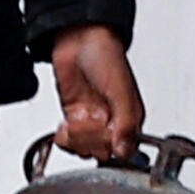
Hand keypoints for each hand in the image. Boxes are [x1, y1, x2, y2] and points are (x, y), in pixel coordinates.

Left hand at [48, 26, 146, 160]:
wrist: (78, 40)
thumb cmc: (105, 56)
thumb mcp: (120, 90)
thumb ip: (125, 123)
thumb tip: (124, 151)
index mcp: (131, 117)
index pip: (123, 150)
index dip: (109, 144)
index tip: (102, 128)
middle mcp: (113, 123)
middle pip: (101, 153)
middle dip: (89, 138)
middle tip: (87, 118)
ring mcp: (92, 122)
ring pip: (84, 150)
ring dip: (76, 138)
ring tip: (76, 119)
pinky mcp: (74, 119)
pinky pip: (69, 143)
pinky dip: (63, 138)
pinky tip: (65, 125)